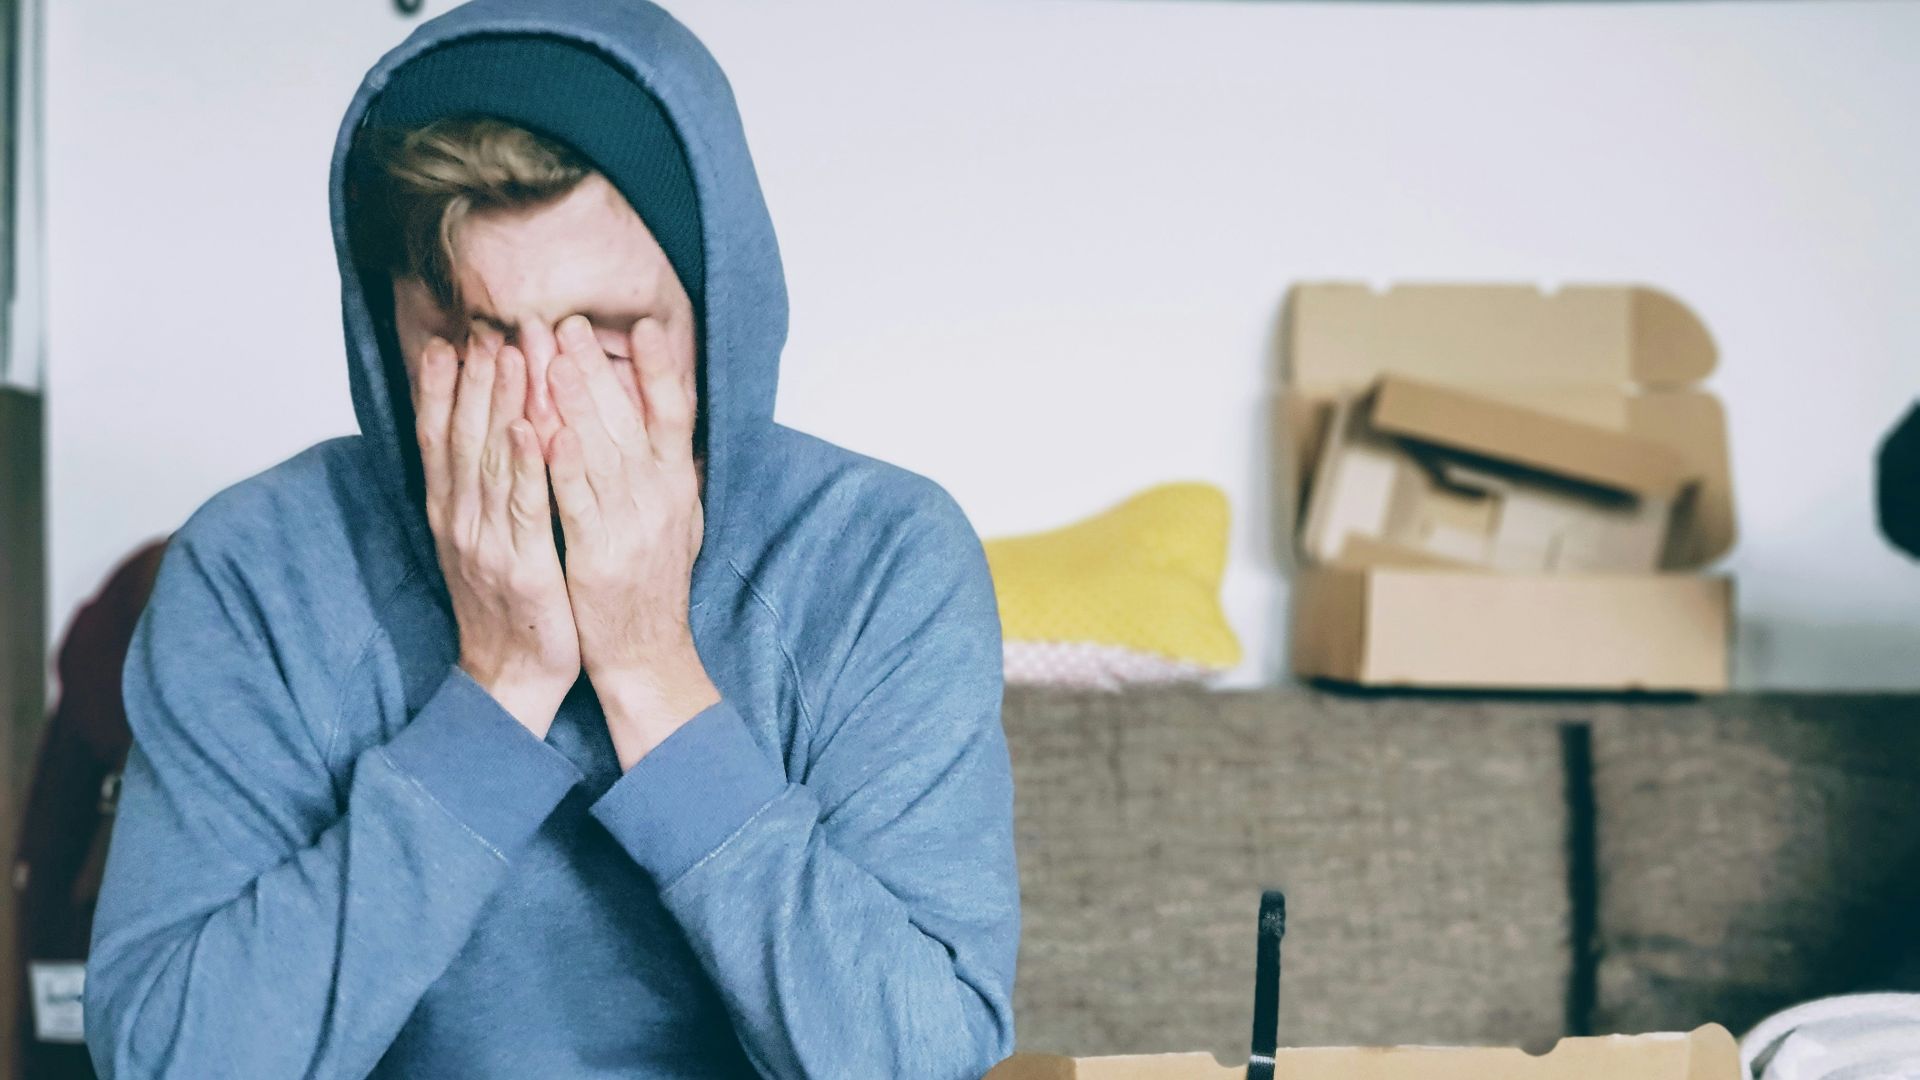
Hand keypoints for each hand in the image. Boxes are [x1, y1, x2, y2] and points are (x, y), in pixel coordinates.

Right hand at [412, 328, 580, 736]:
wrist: (510, 677)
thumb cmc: (507, 605)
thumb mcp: (481, 541)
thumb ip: (478, 491)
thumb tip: (482, 437)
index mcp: (450, 513)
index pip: (439, 438)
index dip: (442, 388)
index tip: (449, 339)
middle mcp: (460, 520)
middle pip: (462, 436)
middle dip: (474, 378)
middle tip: (486, 326)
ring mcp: (487, 542)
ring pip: (491, 460)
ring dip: (500, 403)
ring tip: (510, 353)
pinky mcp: (522, 566)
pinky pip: (524, 507)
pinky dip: (525, 465)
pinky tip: (530, 427)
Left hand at [544, 313, 715, 766]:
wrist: (647, 656)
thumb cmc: (652, 586)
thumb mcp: (679, 521)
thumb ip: (670, 471)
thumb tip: (670, 421)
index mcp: (678, 487)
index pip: (676, 414)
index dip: (661, 368)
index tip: (644, 324)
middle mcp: (661, 500)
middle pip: (630, 419)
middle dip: (596, 367)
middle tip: (566, 321)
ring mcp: (631, 527)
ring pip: (601, 451)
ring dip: (575, 400)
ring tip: (549, 353)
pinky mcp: (599, 555)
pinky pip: (577, 502)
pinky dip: (562, 464)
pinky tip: (543, 429)